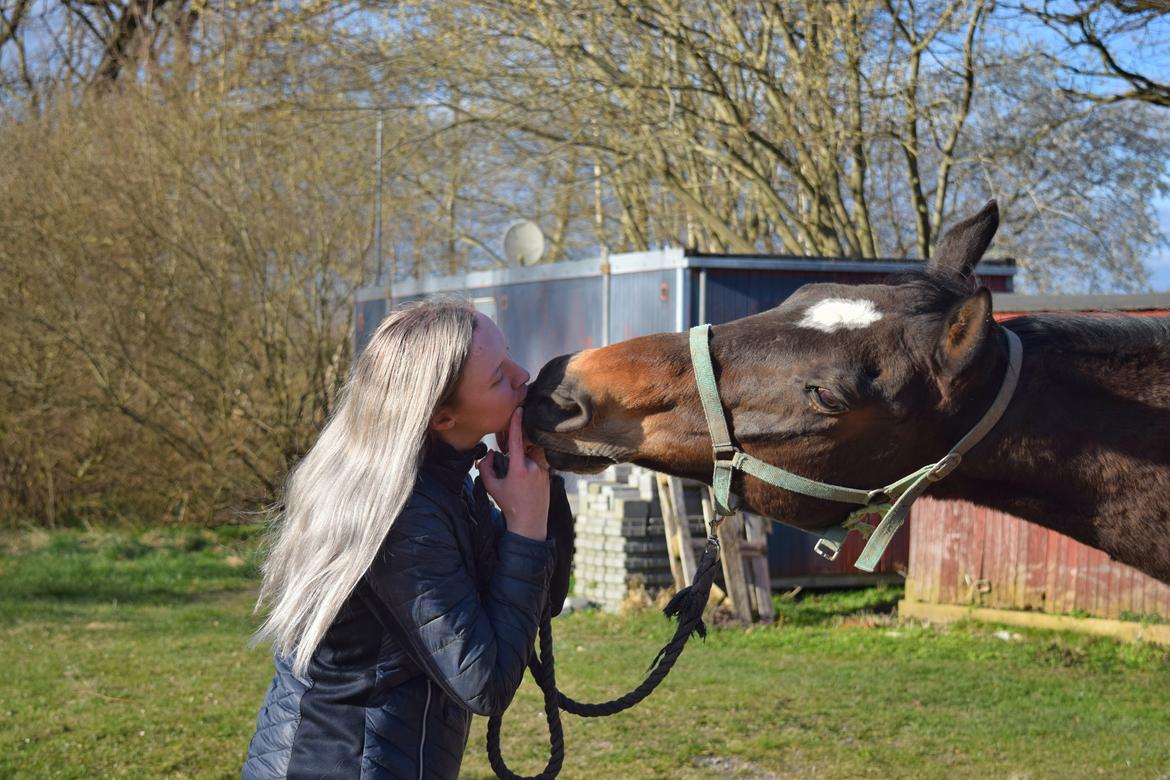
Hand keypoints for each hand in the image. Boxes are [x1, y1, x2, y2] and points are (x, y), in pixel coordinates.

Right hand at [479, 408, 549, 539]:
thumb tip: (490, 453)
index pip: (516, 440)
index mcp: (519, 468)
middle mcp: (533, 467)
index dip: (516, 423)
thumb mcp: (491, 487)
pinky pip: (537, 466)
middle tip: (510, 477)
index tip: (519, 409)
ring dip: (522, 465)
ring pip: (529, 459)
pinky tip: (527, 487)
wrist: (530, 523)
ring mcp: (543, 471)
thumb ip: (485, 467)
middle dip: (513, 458)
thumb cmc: (508, 505)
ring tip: (519, 486)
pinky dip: (529, 471)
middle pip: (521, 451)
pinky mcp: (549, 475)